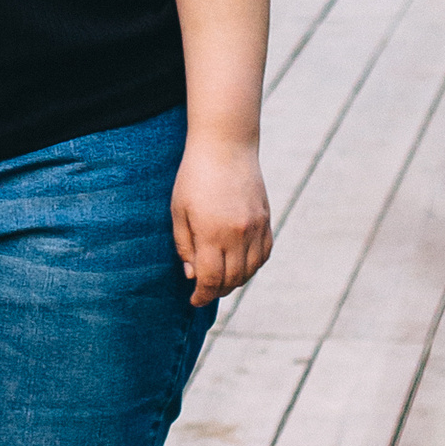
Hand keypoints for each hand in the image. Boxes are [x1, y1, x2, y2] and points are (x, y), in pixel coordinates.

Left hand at [172, 131, 271, 309]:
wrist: (226, 146)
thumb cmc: (195, 176)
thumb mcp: (178, 211)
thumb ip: (184, 246)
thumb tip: (191, 275)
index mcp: (211, 234)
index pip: (211, 280)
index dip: (202, 295)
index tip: (194, 299)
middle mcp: (237, 235)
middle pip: (232, 279)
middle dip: (217, 290)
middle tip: (205, 290)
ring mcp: (255, 228)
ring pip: (250, 270)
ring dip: (236, 281)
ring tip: (221, 280)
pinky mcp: (266, 220)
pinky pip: (264, 254)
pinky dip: (253, 266)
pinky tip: (241, 265)